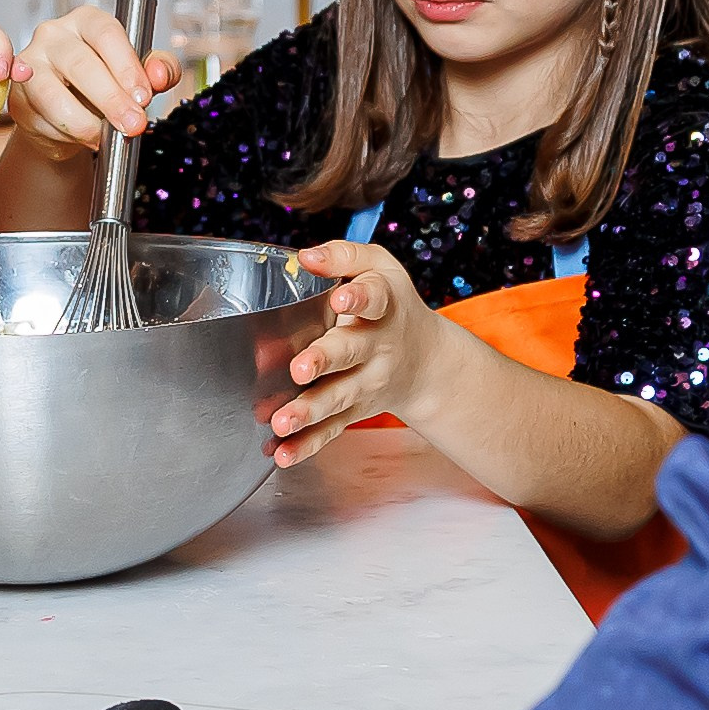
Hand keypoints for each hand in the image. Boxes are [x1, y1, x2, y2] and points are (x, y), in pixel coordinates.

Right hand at [7, 4, 180, 162]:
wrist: (71, 117)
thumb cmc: (106, 85)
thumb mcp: (138, 74)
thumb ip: (157, 69)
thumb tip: (160, 74)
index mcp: (86, 21)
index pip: (106, 33)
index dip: (127, 65)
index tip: (143, 95)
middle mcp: (53, 35)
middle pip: (81, 63)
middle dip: (111, 100)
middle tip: (133, 124)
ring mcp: (29, 65)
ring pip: (52, 94)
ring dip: (84, 122)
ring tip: (104, 138)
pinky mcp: (16, 97)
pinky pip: (41, 118)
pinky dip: (65, 134)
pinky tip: (81, 137)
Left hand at [266, 241, 449, 466]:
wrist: (427, 361)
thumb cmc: (390, 305)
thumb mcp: (378, 268)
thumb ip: (345, 256)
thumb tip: (305, 256)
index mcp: (383, 307)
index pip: (374, 298)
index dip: (359, 296)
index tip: (341, 298)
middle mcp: (376, 348)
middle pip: (350, 352)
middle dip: (324, 360)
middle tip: (299, 368)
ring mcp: (366, 384)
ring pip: (338, 398)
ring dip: (309, 410)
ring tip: (282, 421)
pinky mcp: (354, 410)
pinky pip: (331, 430)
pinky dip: (307, 445)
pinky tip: (281, 453)